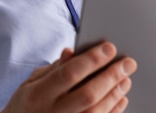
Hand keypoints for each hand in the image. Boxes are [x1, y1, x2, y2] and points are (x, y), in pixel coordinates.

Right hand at [2, 42, 137, 112]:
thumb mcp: (32, 81)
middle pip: (88, 94)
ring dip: (115, 94)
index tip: (110, 47)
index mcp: (38, 95)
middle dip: (111, 76)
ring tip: (125, 79)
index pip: (69, 74)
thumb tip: (73, 51)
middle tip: (128, 63)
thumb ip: (55, 68)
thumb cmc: (27, 103)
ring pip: (96, 112)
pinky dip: (113, 111)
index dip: (92, 60)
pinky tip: (120, 98)